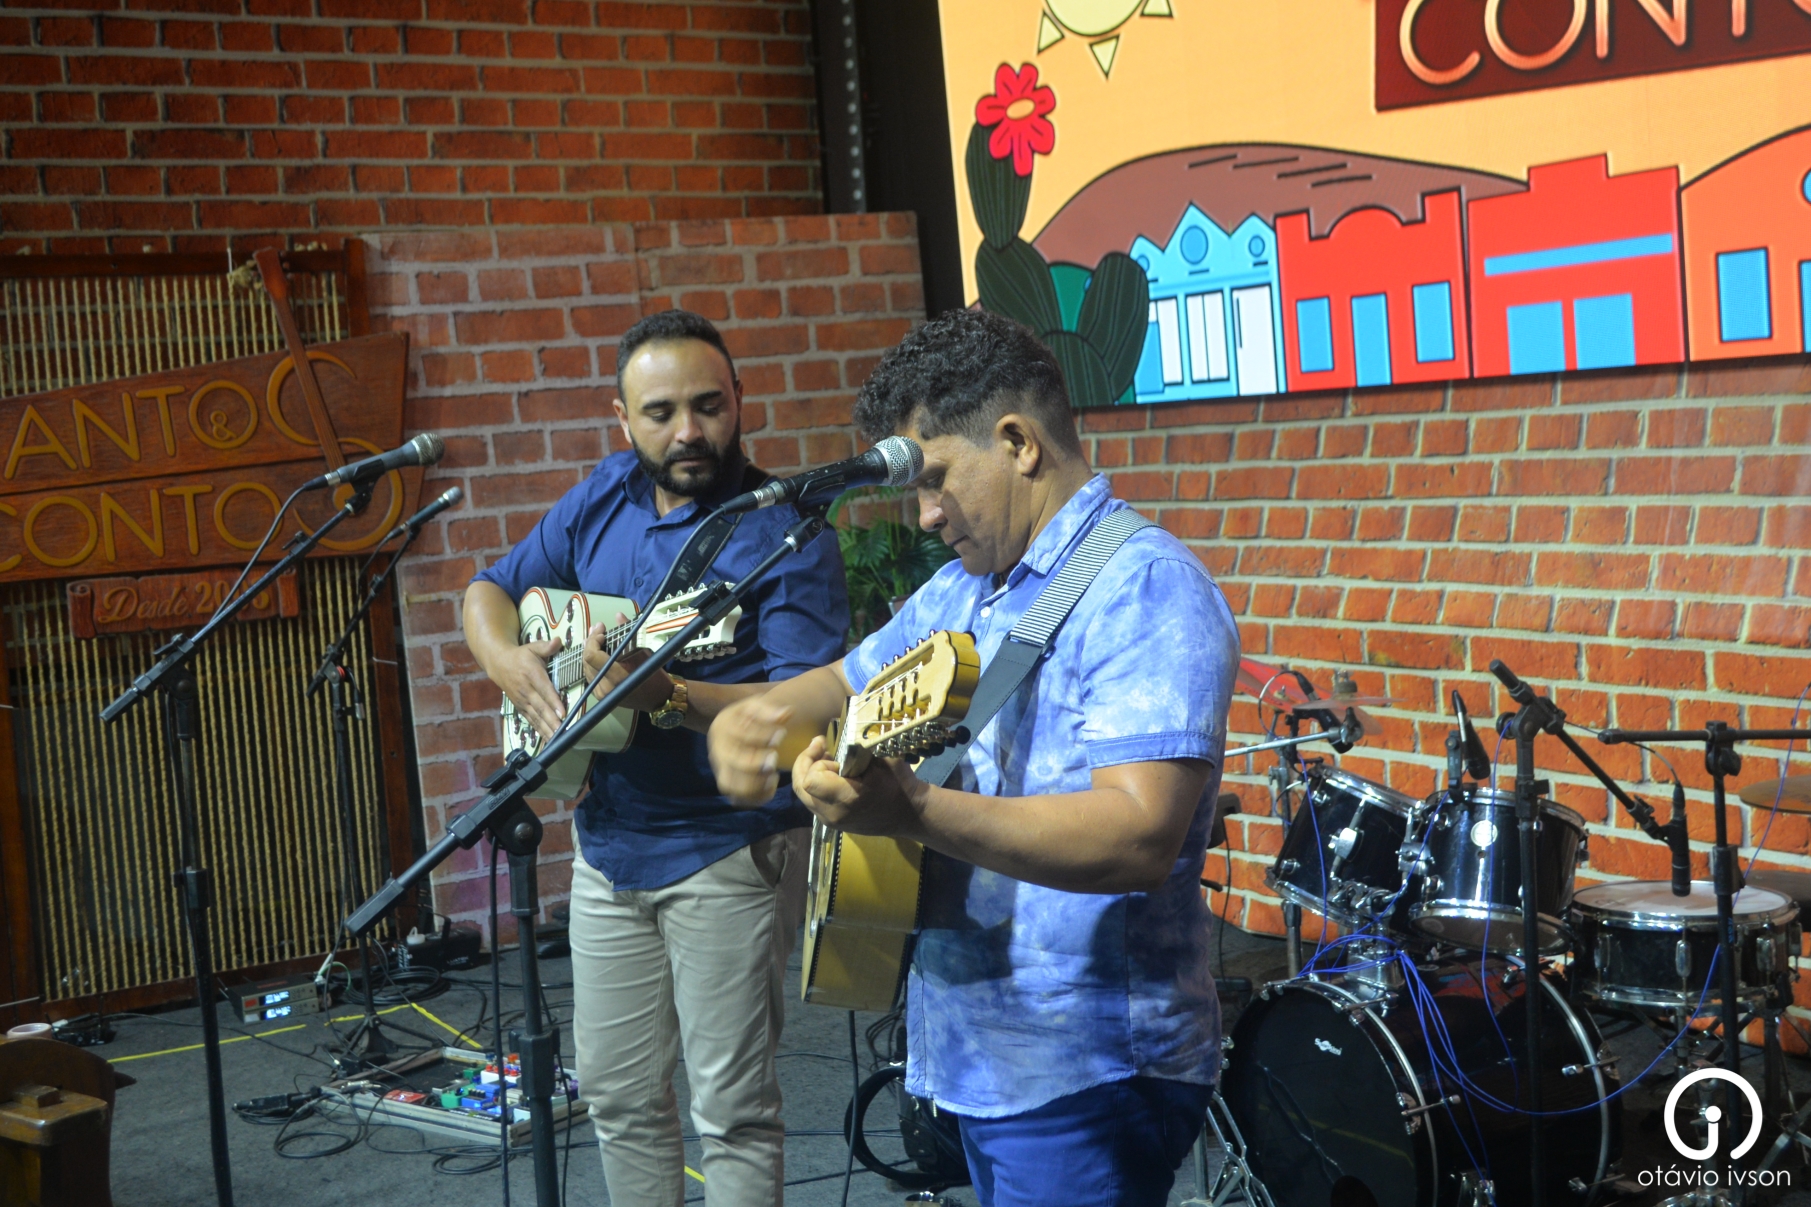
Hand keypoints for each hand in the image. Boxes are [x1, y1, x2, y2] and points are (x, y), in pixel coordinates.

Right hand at [493, 638, 564, 738]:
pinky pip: (530, 719)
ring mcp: (522, 700)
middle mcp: (526, 689)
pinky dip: (539, 729)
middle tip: (562, 731)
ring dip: (546, 728)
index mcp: (532, 674)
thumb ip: (546, 646)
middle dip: (551, 720)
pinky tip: (548, 738)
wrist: (498, 663)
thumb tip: (558, 641)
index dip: (553, 702)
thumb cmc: (521, 655)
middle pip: (540, 707)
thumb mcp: (533, 647)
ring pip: (535, 716)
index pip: (545, 690)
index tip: (562, 713)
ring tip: (557, 738)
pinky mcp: (520, 706)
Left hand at [583, 615, 670, 712]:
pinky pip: (590, 673)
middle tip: (598, 628)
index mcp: (617, 678)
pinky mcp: (599, 695)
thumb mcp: (643, 653)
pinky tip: (596, 650)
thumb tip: (618, 615)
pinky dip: (591, 660)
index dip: (593, 640)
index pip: (592, 656)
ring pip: (585, 666)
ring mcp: (600, 693)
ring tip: (596, 636)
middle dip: (591, 641)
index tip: (602, 631)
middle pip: (586, 660)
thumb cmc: (654, 677)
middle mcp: (605, 688)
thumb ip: (628, 633)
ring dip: (589, 650)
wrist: (657, 699)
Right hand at [708, 697, 794, 806]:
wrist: (732, 729)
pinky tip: (772, 784)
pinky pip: (737, 798)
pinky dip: (755, 797)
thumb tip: (787, 713)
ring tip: (773, 775)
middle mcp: (718, 750)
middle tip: (774, 758)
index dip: (762, 735)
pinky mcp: (728, 783)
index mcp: (722, 728)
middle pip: (733, 762)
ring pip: (730, 784)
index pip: (740, 735)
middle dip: (756, 762)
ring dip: (754, 784)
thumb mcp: (755, 707)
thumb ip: (769, 710)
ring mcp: (721, 769)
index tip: (782, 734)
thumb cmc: (747, 717)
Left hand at [792, 736, 925, 838]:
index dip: (814, 760)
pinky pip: (812, 800)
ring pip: (803, 794)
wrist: (910, 814)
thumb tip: (839, 733)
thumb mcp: (882, 759)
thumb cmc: (899, 783)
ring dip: (810, 772)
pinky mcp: (831, 822)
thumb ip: (857, 749)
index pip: (810, 780)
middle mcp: (834, 814)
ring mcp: (831, 821)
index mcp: (848, 798)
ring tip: (827, 759)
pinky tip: (831, 773)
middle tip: (819, 746)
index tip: (826, 745)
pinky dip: (816, 783)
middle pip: (800, 787)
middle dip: (806, 762)